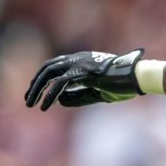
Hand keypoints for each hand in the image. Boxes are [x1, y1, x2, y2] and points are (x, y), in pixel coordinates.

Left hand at [26, 49, 144, 109]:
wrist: (138, 76)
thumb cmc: (124, 83)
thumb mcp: (97, 92)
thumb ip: (78, 95)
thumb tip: (59, 100)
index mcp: (83, 59)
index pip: (56, 65)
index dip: (44, 77)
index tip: (36, 90)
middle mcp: (78, 58)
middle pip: (48, 68)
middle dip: (35, 83)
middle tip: (28, 99)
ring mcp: (80, 64)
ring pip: (50, 74)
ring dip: (37, 90)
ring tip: (31, 104)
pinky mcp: (83, 72)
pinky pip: (60, 84)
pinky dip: (50, 95)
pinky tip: (44, 106)